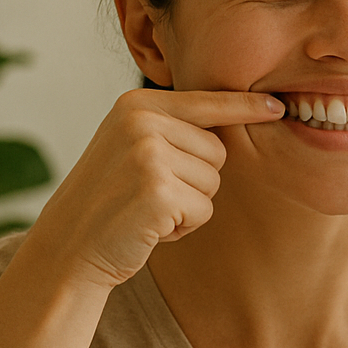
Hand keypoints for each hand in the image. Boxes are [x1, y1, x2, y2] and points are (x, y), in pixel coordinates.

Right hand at [25, 88, 282, 288]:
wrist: (68, 246)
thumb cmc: (109, 199)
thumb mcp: (132, 147)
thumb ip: (172, 128)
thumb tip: (234, 116)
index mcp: (137, 104)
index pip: (207, 101)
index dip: (245, 107)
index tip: (278, 106)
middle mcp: (142, 121)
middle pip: (219, 150)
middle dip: (197, 180)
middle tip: (151, 193)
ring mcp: (149, 154)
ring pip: (214, 182)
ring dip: (190, 205)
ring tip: (148, 208)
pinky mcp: (158, 191)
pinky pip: (205, 209)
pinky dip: (184, 226)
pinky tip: (149, 226)